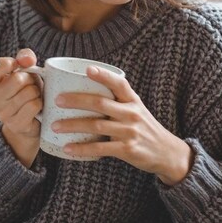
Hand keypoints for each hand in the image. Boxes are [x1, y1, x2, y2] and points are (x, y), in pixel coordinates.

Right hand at [0, 48, 42, 166]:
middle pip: (18, 79)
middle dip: (30, 80)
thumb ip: (24, 57)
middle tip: (29, 85)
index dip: (4, 64)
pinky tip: (35, 108)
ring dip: (36, 92)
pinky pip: (33, 105)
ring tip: (33, 97)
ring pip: (28, 92)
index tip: (14, 64)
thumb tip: (27, 60)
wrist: (29, 120)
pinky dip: (39, 104)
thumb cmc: (25, 90)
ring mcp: (3, 114)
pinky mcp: (15, 124)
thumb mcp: (24, 71)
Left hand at [52, 65, 192, 185]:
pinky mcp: (126, 149)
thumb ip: (117, 101)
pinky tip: (67, 148)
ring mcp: (129, 132)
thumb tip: (85, 89)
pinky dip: (82, 148)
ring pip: (96, 125)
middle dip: (76, 100)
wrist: (167, 153)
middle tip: (57, 100)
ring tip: (54, 126)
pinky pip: (100, 148)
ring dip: (72, 125)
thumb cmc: (144, 128)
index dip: (103, 75)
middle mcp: (131, 113)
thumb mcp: (136, 109)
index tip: (87, 69)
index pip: (119, 83)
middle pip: (100, 103)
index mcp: (133, 100)